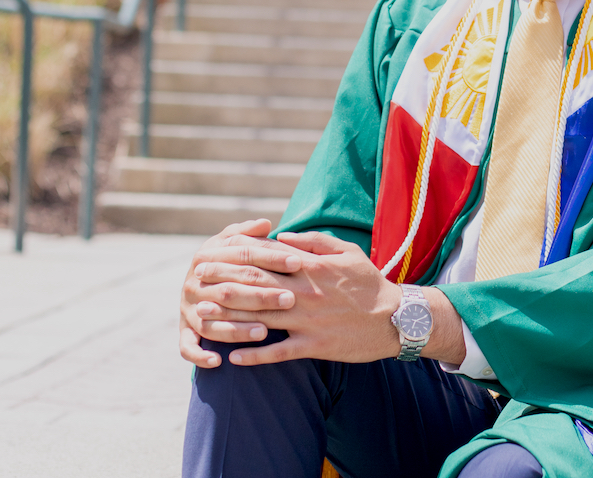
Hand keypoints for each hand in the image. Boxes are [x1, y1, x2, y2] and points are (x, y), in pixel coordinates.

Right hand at [178, 219, 302, 368]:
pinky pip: (187, 346)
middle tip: (290, 299)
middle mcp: (193, 283)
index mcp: (206, 255)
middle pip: (229, 289)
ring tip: (263, 331)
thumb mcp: (233, 242)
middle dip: (261, 295)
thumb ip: (247, 233)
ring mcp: (187, 308)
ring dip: (236, 329)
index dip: (271, 257)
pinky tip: (218, 361)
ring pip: (210, 322)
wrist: (199, 281)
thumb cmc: (227, 260)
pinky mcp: (184, 331)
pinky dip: (200, 355)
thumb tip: (264, 223)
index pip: (242, 255)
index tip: (297, 262)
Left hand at [207, 230, 402, 365]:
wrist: (396, 319)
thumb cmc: (370, 282)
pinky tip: (233, 357)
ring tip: (203, 316)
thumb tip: (280, 234)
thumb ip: (312, 241)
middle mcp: (305, 294)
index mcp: (310, 268)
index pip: (266, 260)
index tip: (212, 255)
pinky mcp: (315, 346)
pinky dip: (255, 356)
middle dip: (223, 284)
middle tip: (196, 282)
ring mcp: (308, 322)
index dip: (236, 258)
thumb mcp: (345, 250)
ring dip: (229, 318)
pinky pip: (279, 353)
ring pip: (262, 319)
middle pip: (256, 288)